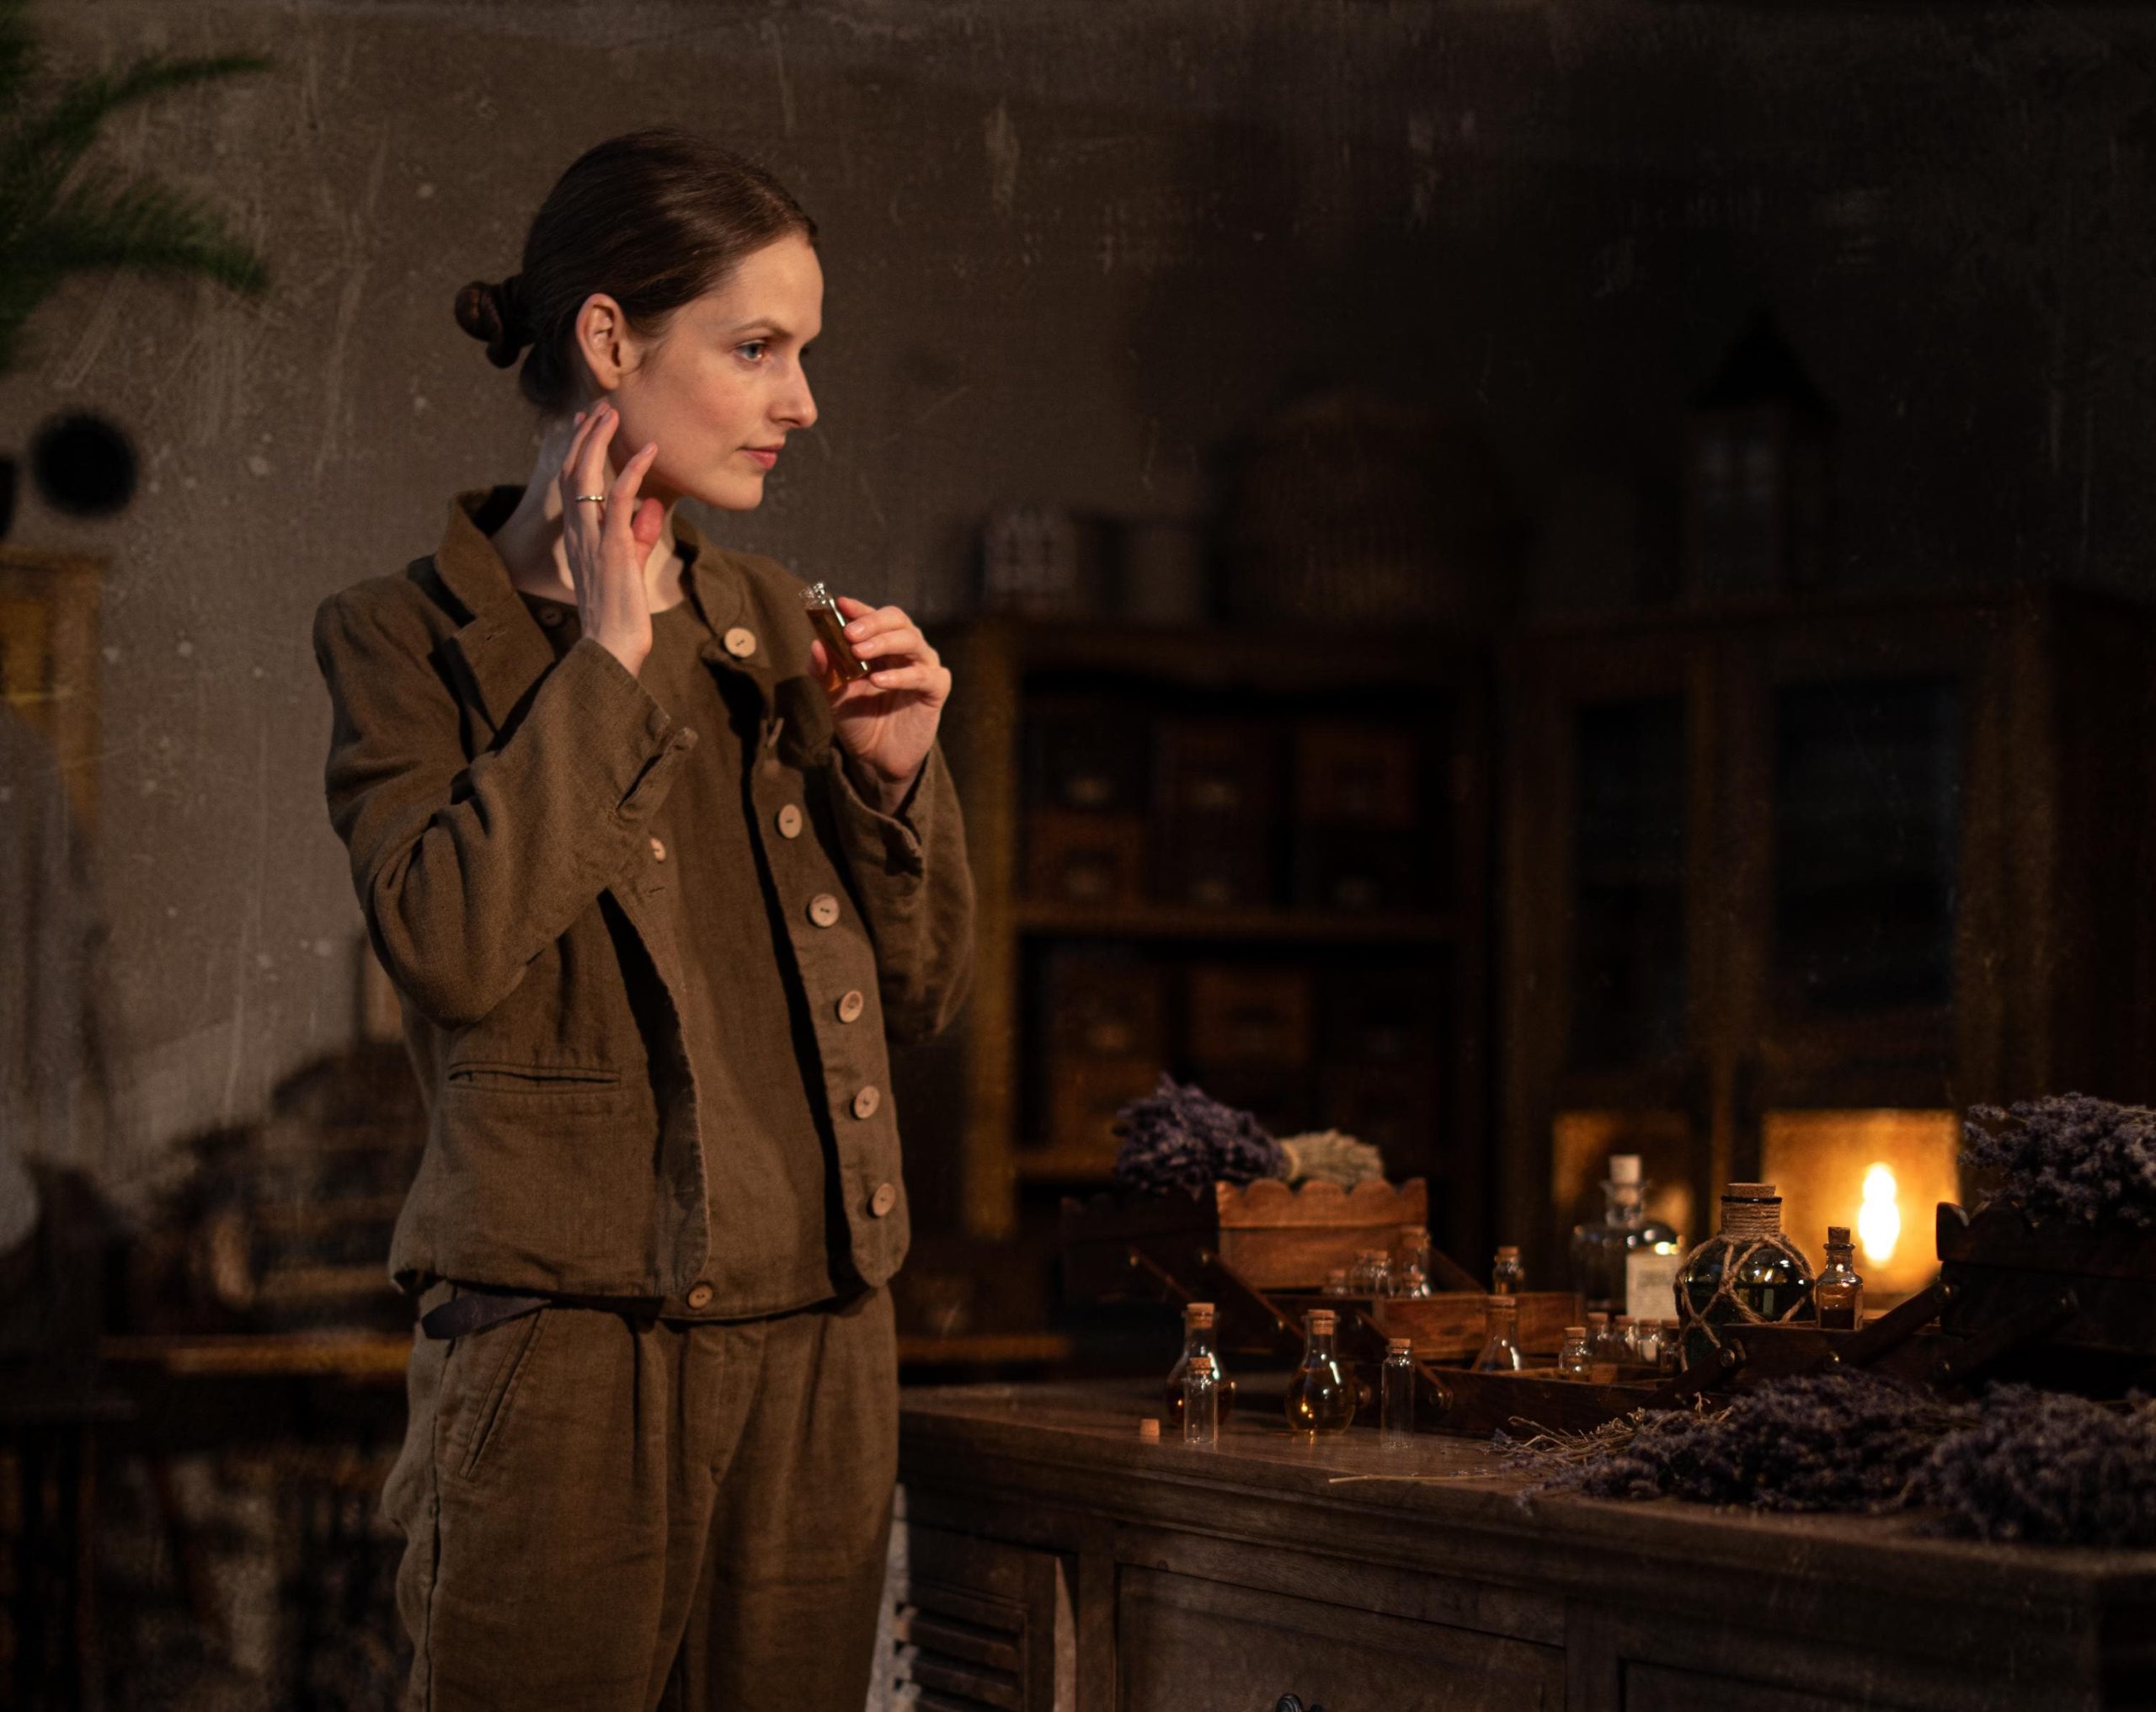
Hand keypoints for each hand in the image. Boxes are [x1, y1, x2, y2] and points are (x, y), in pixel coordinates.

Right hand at [555, 400, 663, 675]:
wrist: (613, 646)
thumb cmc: (621, 612)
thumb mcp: (630, 565)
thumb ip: (637, 534)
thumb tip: (650, 507)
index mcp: (578, 537)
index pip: (571, 483)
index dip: (579, 450)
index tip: (588, 423)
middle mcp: (578, 532)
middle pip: (573, 471)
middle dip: (585, 436)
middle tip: (600, 408)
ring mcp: (593, 538)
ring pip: (587, 476)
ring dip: (600, 441)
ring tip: (614, 414)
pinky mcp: (613, 547)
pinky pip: (619, 498)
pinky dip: (633, 470)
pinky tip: (648, 451)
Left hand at [811, 596, 949, 809]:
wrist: (876, 758)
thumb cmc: (859, 719)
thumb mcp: (834, 694)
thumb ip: (824, 671)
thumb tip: (816, 645)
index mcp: (881, 644)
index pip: (874, 616)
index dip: (859, 608)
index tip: (839, 604)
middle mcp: (905, 650)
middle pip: (897, 620)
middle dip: (872, 622)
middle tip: (849, 633)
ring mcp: (923, 667)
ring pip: (912, 641)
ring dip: (884, 643)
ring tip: (859, 653)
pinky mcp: (935, 690)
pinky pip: (924, 675)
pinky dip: (901, 676)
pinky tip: (879, 681)